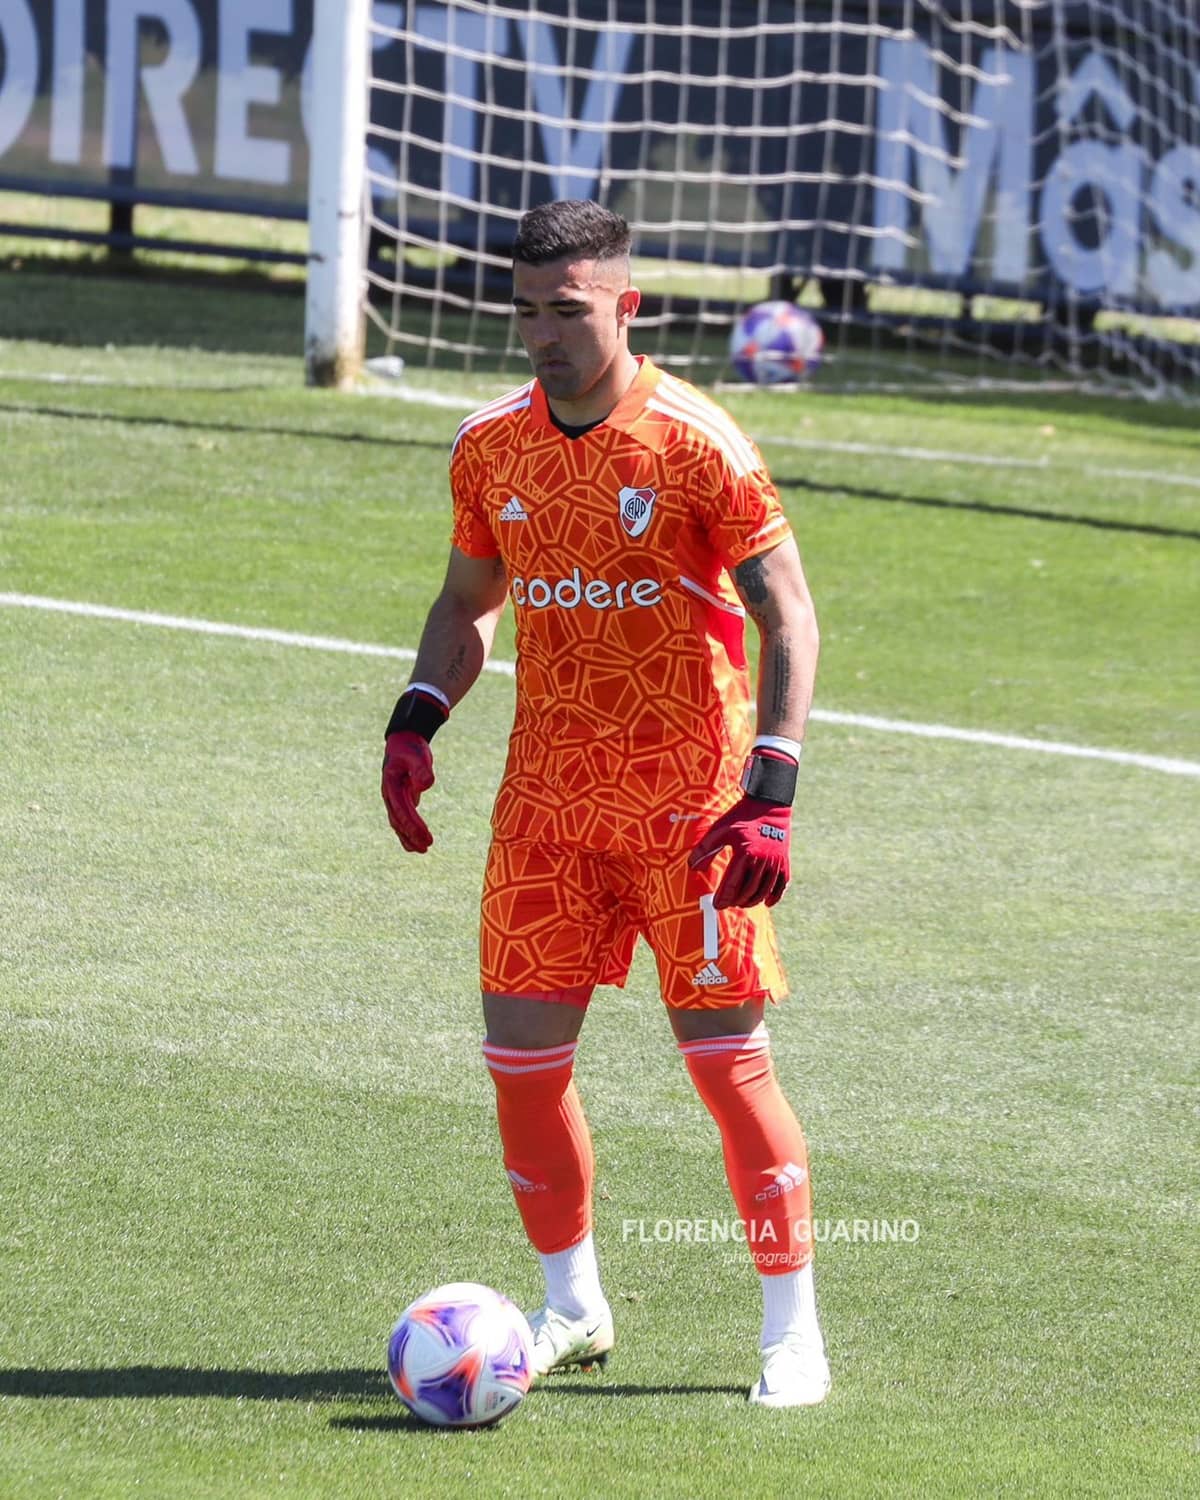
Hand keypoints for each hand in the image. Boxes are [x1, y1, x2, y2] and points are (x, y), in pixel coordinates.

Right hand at [382, 732, 435, 851]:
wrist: (403, 741)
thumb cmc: (410, 748)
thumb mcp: (417, 755)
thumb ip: (421, 769)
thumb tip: (425, 786)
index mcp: (390, 785)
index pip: (401, 809)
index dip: (412, 825)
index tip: (425, 837)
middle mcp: (389, 795)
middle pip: (398, 820)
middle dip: (412, 834)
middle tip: (427, 847)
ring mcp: (394, 799)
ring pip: (398, 823)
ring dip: (408, 837)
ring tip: (423, 850)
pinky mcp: (401, 800)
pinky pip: (402, 820)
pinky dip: (408, 832)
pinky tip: (416, 844)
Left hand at [688, 797, 790, 908]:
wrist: (768, 803)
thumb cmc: (741, 816)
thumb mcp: (719, 830)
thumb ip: (704, 850)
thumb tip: (693, 868)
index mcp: (744, 853)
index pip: (732, 885)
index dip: (723, 898)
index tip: (716, 905)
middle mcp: (762, 860)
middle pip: (748, 891)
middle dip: (736, 901)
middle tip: (727, 903)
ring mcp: (775, 862)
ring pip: (764, 891)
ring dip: (752, 901)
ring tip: (742, 903)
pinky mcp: (784, 861)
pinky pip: (781, 885)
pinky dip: (774, 896)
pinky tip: (767, 902)